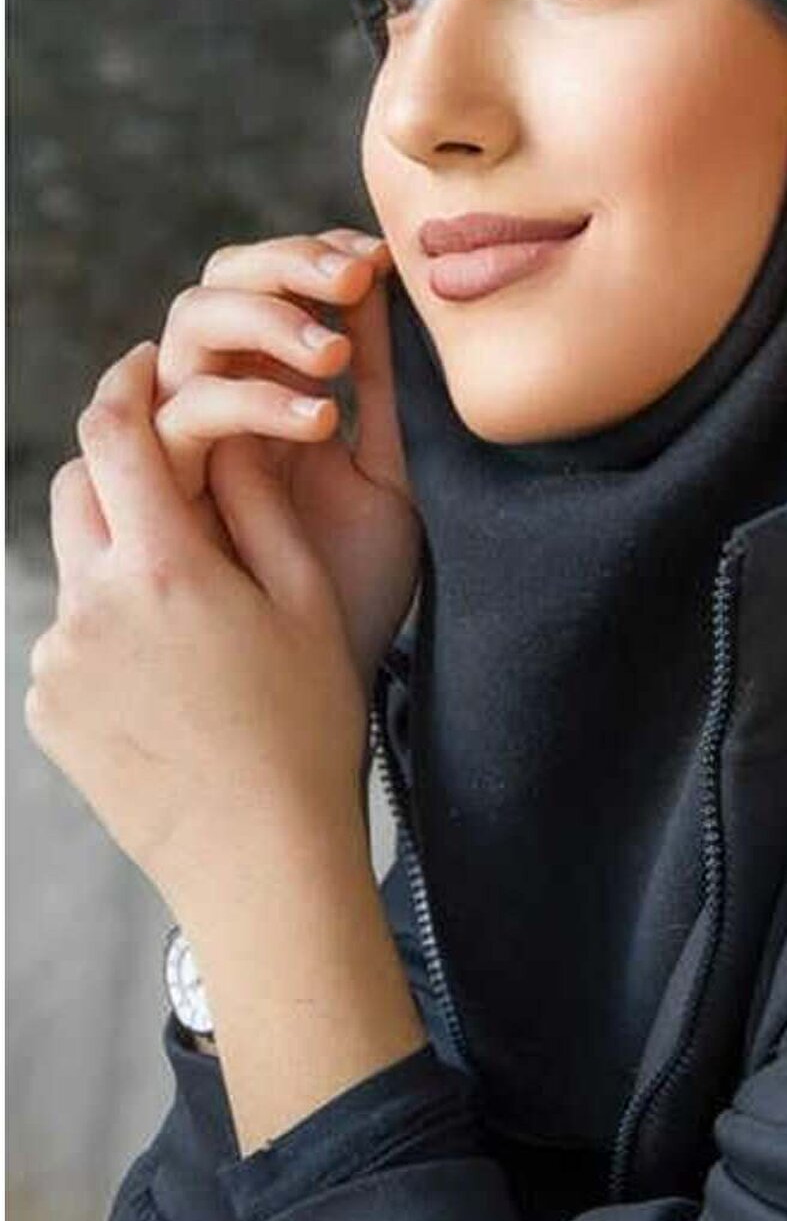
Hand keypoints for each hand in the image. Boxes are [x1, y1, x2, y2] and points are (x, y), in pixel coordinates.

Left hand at [25, 341, 372, 915]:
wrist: (257, 857)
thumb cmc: (304, 725)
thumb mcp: (305, 600)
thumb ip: (256, 503)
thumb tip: (223, 433)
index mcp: (164, 564)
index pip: (116, 432)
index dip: (127, 383)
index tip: (147, 362)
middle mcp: (92, 604)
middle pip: (77, 488)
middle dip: (119, 467)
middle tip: (175, 478)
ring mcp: (60, 660)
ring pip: (76, 567)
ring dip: (120, 558)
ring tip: (192, 610)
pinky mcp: (48, 709)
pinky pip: (71, 638)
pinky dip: (111, 631)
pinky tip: (172, 678)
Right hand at [151, 228, 420, 690]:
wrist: (345, 678)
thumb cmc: (363, 583)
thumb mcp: (390, 472)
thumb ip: (383, 387)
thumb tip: (386, 285)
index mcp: (268, 392)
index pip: (262, 286)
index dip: (307, 257)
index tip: (377, 257)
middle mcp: (217, 407)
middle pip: (211, 290)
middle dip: (279, 269)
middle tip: (353, 276)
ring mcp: (188, 446)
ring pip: (184, 336)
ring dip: (261, 322)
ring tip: (335, 354)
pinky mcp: (171, 493)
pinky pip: (182, 418)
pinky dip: (249, 402)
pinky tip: (320, 419)